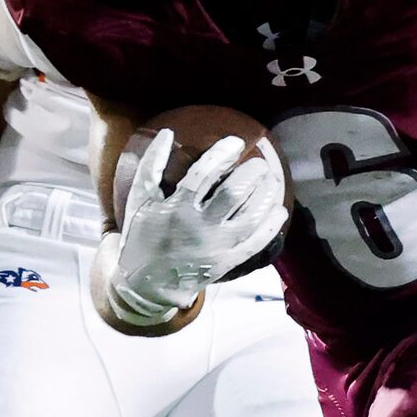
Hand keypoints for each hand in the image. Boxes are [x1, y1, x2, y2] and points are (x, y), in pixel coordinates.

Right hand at [99, 130, 287, 327]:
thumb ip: (151, 166)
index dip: (222, 155)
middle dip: (251, 174)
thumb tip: (166, 132)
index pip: (203, 175)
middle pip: (233, 195)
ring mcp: (215, 247)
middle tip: (259, 164)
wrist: (147, 284)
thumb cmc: (142, 236)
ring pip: (250, 218)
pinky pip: (255, 244)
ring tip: (272, 181)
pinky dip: (270, 226)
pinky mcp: (227, 263)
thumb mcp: (138, 201)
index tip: (236, 142)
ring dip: (265, 196)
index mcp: (176, 209)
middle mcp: (199, 227)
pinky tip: (278, 210)